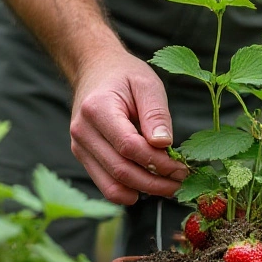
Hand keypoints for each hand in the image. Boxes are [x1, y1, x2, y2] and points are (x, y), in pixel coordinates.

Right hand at [69, 49, 187, 204]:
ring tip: (169, 186)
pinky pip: (106, 185)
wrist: (94, 70)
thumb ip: (156, 114)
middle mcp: (83, 131)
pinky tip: (149, 185)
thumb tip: (164, 145)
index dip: (158, 161)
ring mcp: (79, 147)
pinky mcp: (83, 157)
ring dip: (144, 191)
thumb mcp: (147, 84)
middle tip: (181, 181)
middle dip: (155, 182)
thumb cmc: (124, 75)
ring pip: (112, 184)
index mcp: (97, 108)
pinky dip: (129, 191)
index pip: (129, 146)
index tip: (181, 166)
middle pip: (121, 170)